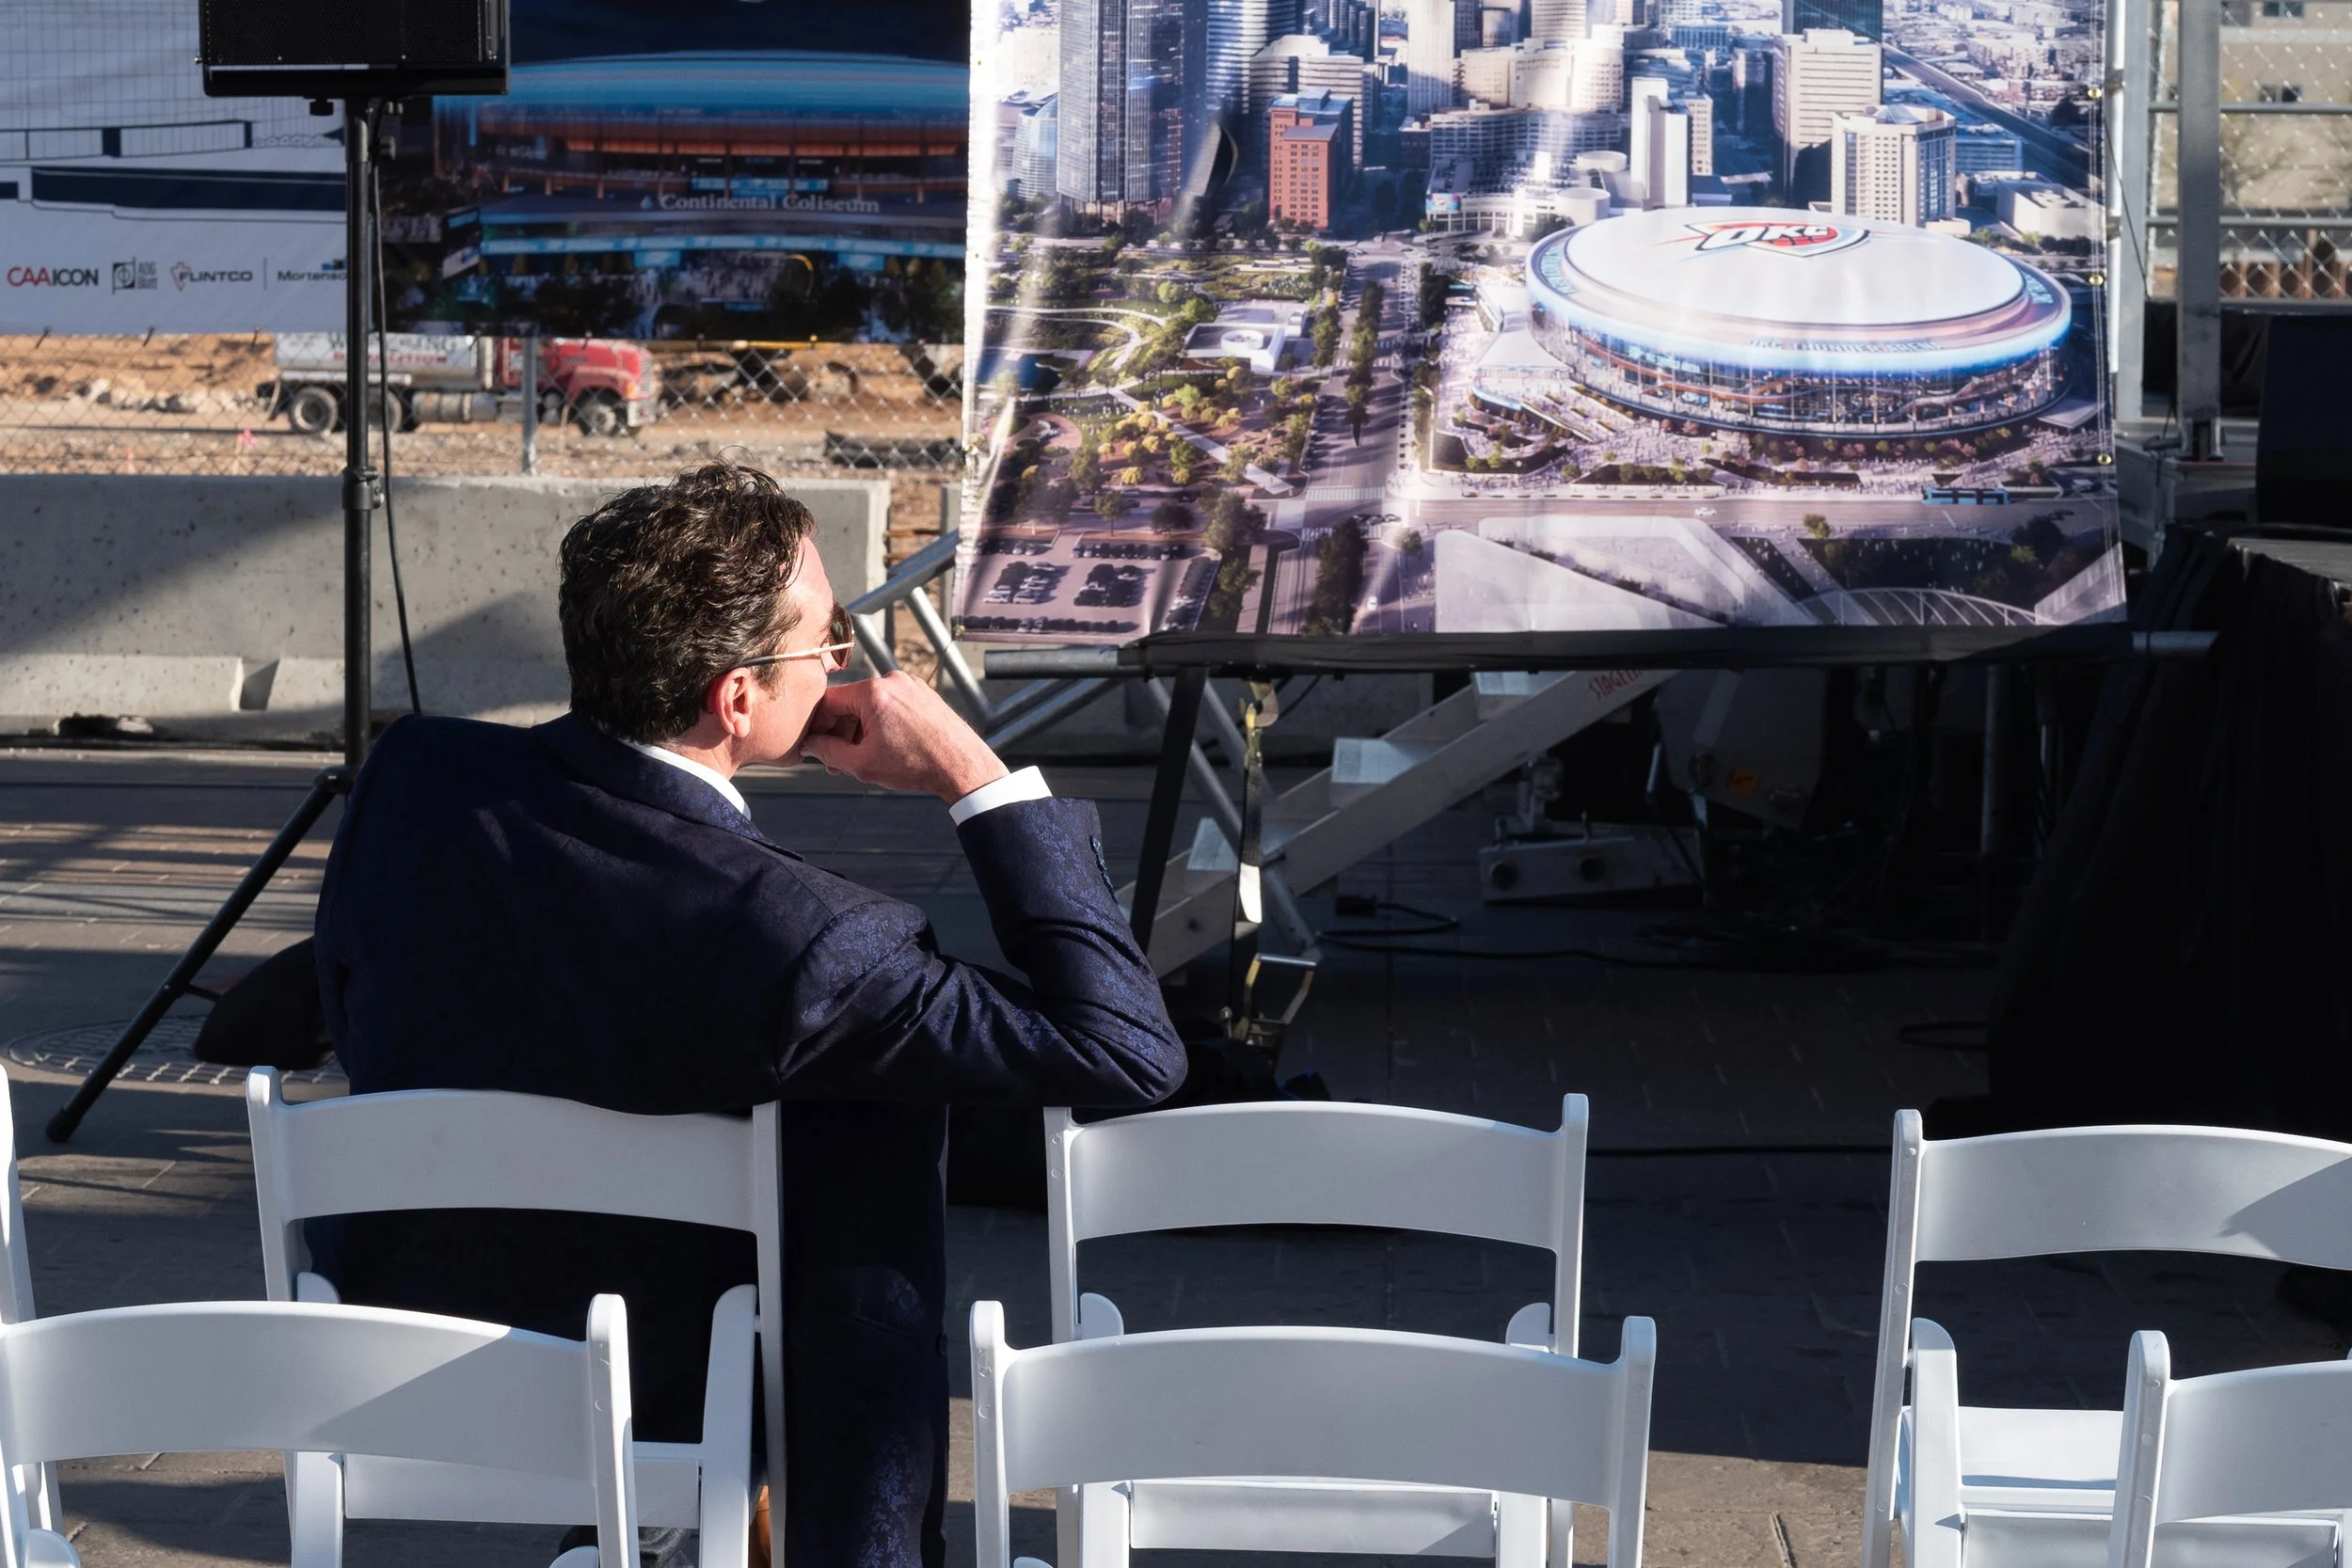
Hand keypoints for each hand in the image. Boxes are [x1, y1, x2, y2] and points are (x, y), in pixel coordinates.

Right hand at [798, 672, 1008, 804]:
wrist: (963, 766)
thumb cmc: (915, 765)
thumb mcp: (861, 763)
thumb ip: (827, 751)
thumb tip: (807, 744)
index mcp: (873, 691)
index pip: (828, 701)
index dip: (816, 726)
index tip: (811, 747)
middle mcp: (891, 680)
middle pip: (850, 703)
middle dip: (839, 733)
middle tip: (834, 763)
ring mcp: (910, 685)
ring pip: (870, 706)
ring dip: (859, 731)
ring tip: (860, 760)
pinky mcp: (924, 694)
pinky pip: (890, 706)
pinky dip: (880, 725)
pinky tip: (882, 748)